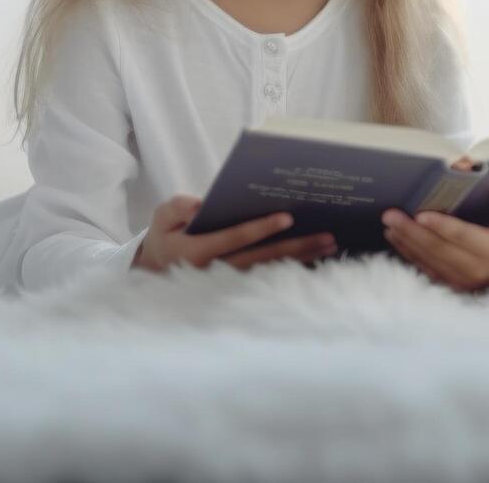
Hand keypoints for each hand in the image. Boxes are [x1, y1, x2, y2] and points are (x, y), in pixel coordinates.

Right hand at [131, 195, 335, 271]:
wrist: (158, 269)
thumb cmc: (166, 235)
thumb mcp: (162, 216)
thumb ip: (178, 208)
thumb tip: (199, 205)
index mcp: (198, 252)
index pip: (235, 239)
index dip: (261, 228)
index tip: (287, 217)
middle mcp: (218, 271)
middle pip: (263, 258)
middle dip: (296, 246)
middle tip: (326, 234)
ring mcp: (231, 281)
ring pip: (272, 269)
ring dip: (302, 258)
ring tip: (330, 244)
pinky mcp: (241, 284)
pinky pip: (272, 276)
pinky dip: (296, 267)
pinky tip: (319, 256)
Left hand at [380, 179, 488, 292]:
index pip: (463, 237)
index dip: (442, 226)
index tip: (421, 214)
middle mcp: (475, 269)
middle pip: (438, 248)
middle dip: (412, 231)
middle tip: (391, 215)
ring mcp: (460, 280)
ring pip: (428, 258)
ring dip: (406, 240)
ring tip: (389, 223)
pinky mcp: (448, 284)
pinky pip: (424, 267)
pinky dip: (407, 252)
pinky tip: (395, 238)